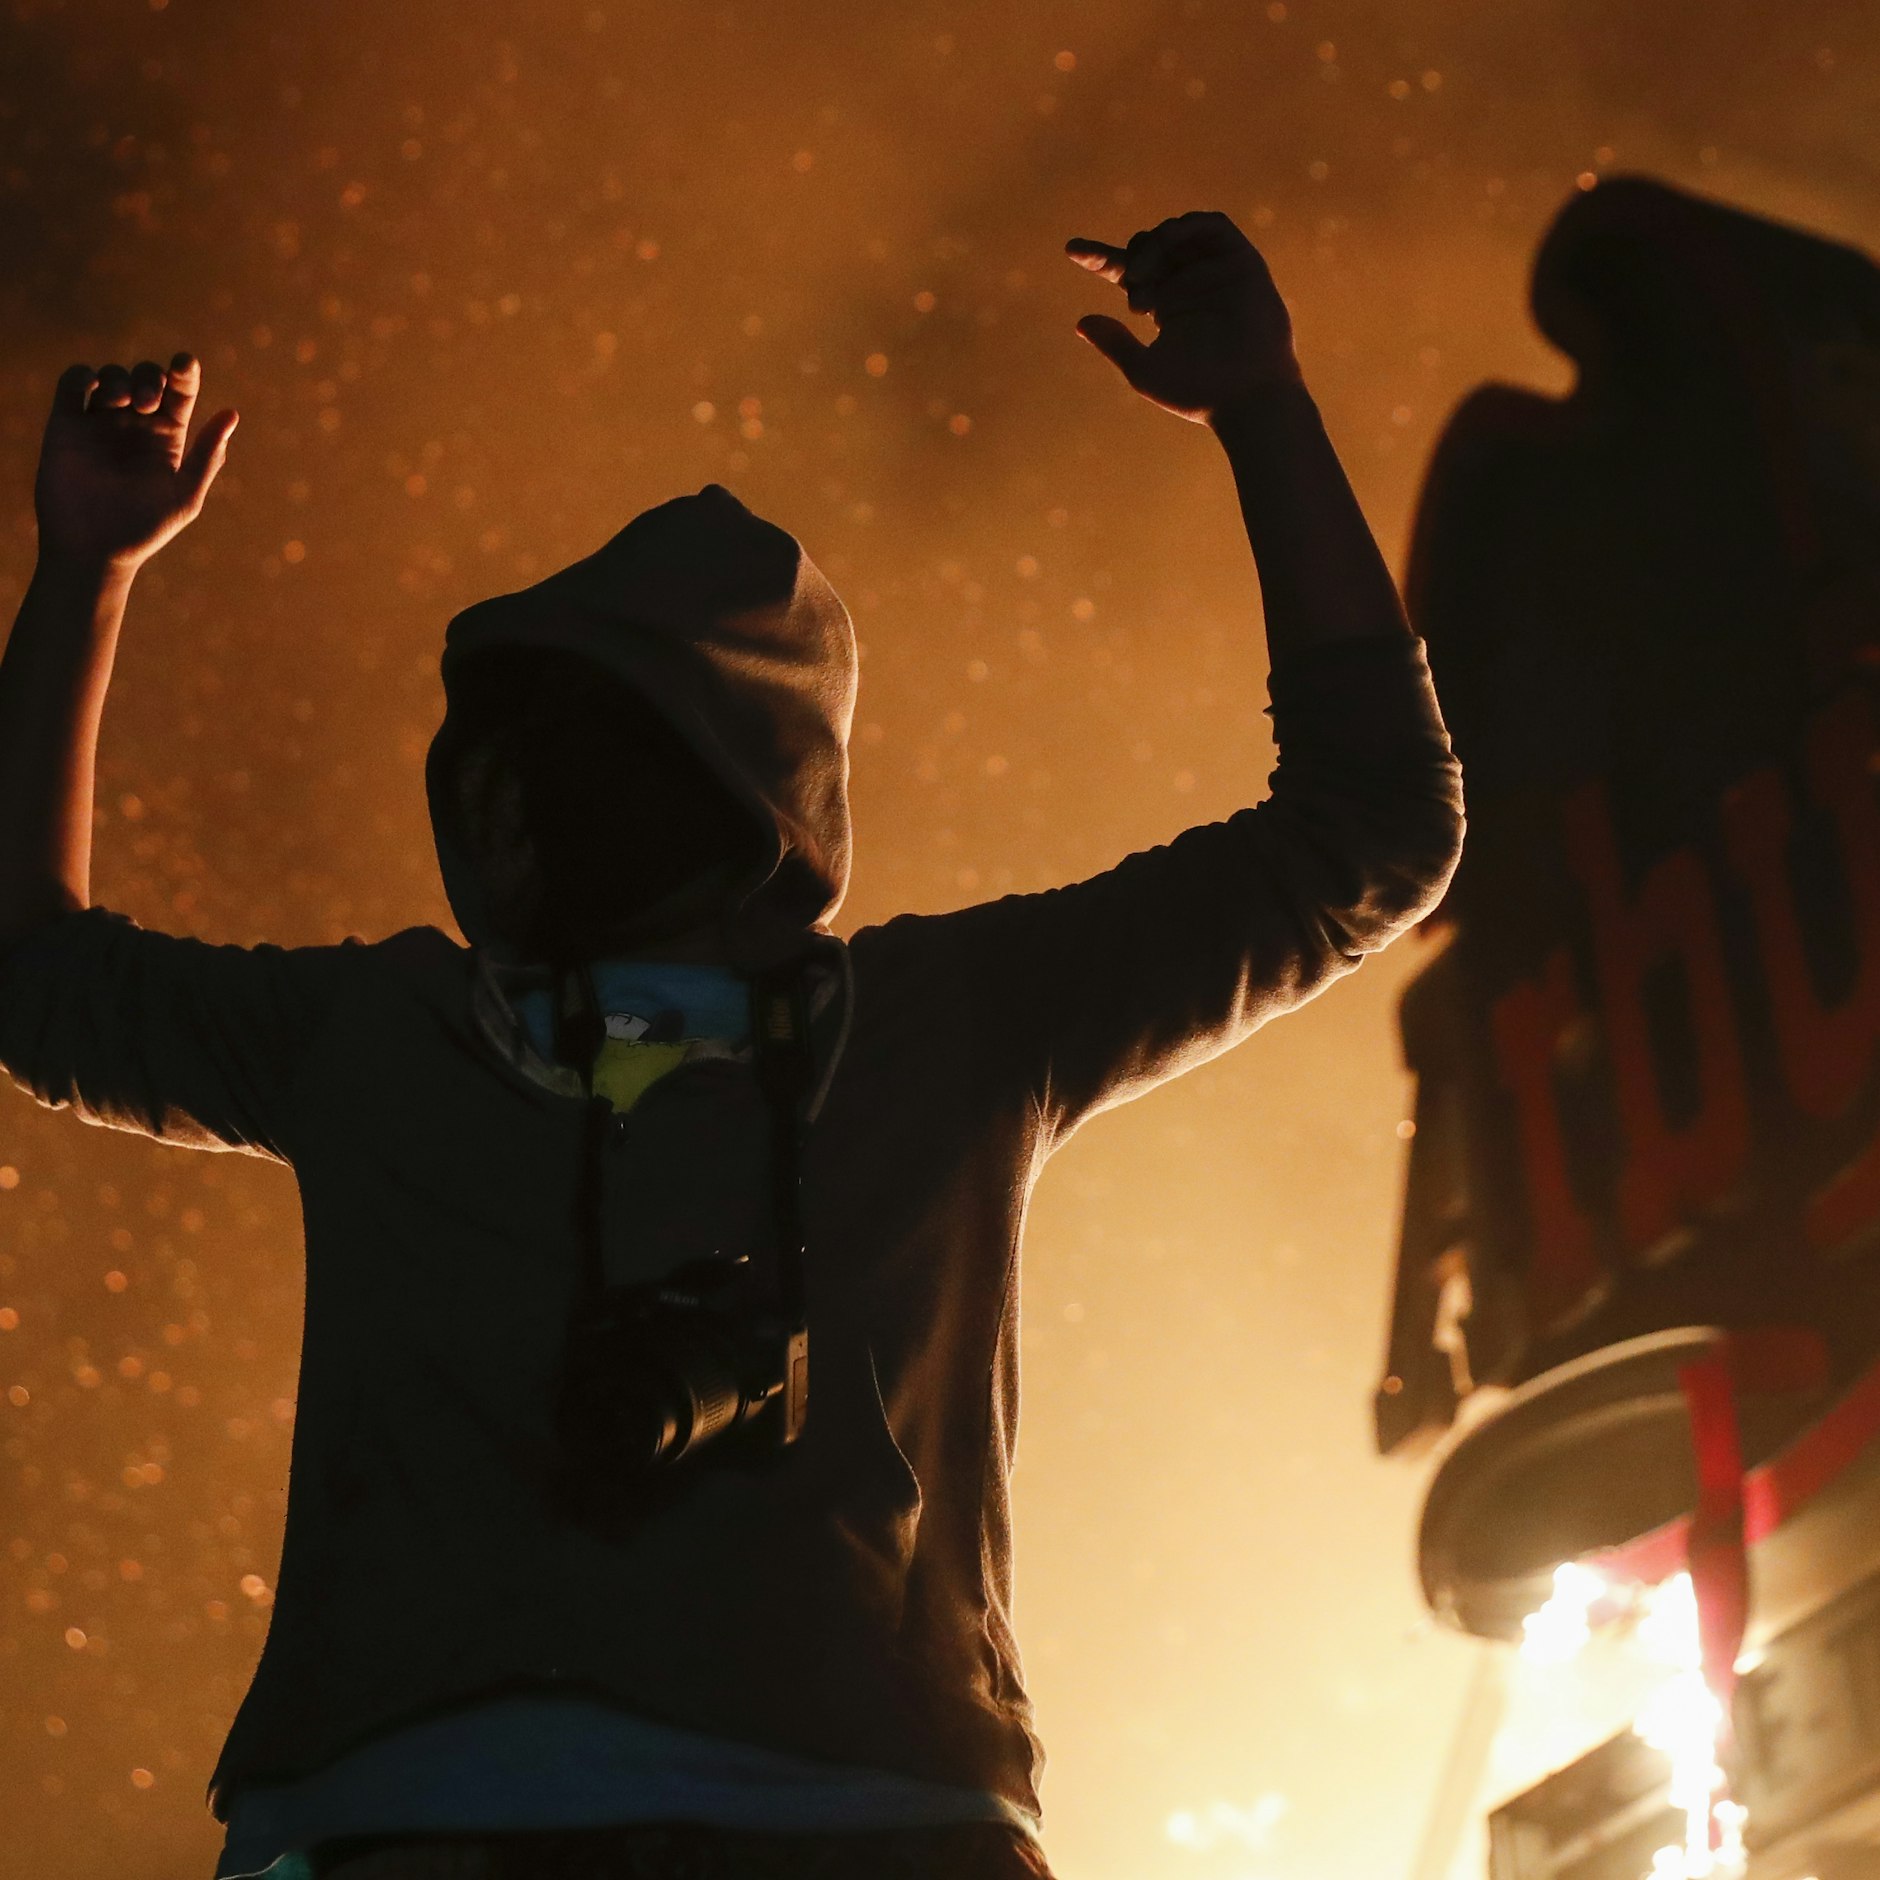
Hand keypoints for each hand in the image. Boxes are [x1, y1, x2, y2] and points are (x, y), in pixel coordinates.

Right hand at [33, 353, 238, 576]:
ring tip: (125, 405)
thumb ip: (207, 455)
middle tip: (147, 403)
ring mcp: (101, 422)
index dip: (185, 373)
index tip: (185, 363)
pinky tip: (96, 388)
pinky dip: (85, 375)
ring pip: (113, 375)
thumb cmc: (145, 528)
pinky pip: (74, 383)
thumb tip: (231, 413)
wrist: (94, 548)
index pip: (179, 392)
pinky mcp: (66, 423)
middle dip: (150, 378)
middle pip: (147, 377)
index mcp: (168, 437)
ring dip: (121, 379)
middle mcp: (135, 425)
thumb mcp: (185, 494)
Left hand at [1065, 211, 1300, 424]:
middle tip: (1133, 286)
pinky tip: (1169, 239)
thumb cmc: (1197, 392)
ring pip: (1177, 233)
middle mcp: (1187, 284)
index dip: (1099, 258)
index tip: (1072, 249)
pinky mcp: (1241, 262)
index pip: (1126, 272)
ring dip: (1155, 243)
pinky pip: (1213, 226)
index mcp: (1164, 306)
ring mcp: (1214, 272)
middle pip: (1148, 248)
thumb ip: (1115, 343)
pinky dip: (1187, 226)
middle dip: (1133, 257)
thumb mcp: (1144, 369)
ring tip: (1143, 272)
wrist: (1246, 397)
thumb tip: (1080, 321)